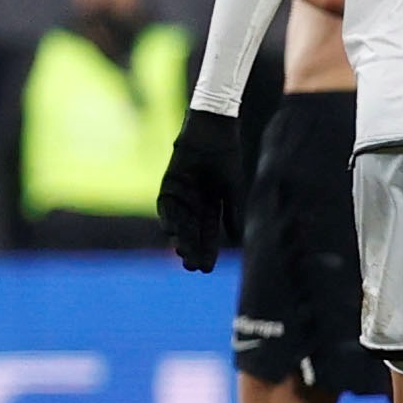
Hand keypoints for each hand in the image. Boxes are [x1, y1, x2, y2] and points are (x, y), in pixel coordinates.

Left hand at [157, 110, 242, 270]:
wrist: (213, 133)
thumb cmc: (226, 158)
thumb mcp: (231, 189)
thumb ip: (231, 213)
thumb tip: (236, 240)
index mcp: (212, 205)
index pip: (209, 233)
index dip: (208, 250)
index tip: (207, 269)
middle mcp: (195, 203)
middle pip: (192, 232)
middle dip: (192, 249)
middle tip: (191, 267)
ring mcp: (181, 195)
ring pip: (179, 222)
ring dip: (180, 238)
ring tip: (182, 254)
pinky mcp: (169, 185)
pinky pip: (166, 206)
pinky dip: (168, 218)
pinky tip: (170, 232)